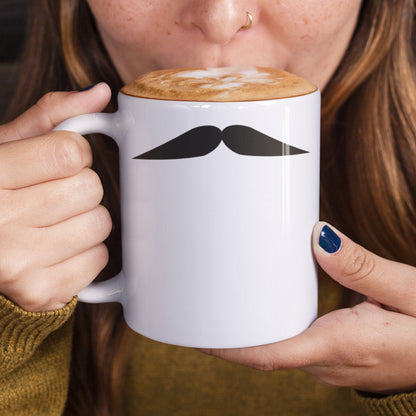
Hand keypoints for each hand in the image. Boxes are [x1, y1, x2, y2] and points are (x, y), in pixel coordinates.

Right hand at [0, 84, 112, 311]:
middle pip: (90, 189)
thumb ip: (52, 116)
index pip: (71, 153)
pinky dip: (87, 253)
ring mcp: (18, 264)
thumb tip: (101, 93)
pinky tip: (58, 249)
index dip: (73, 154)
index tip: (56, 162)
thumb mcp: (5, 147)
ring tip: (54, 223)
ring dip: (87, 220)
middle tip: (51, 195)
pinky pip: (99, 261)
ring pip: (100, 225)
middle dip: (80, 187)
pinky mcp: (40, 294)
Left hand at [203, 222, 415, 393]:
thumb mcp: (409, 289)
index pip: (270, 354)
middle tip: (202, 301)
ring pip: (278, 350)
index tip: (198, 332)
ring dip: (251, 331)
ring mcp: (330, 365)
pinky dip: (273, 330)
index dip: (230, 346)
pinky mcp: (334, 359)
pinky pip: (293, 346)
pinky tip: (265, 310)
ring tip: (226, 301)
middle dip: (231, 334)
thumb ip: (362, 267)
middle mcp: (327, 363)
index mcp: (340, 345)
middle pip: (265, 352)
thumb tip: (318, 238)